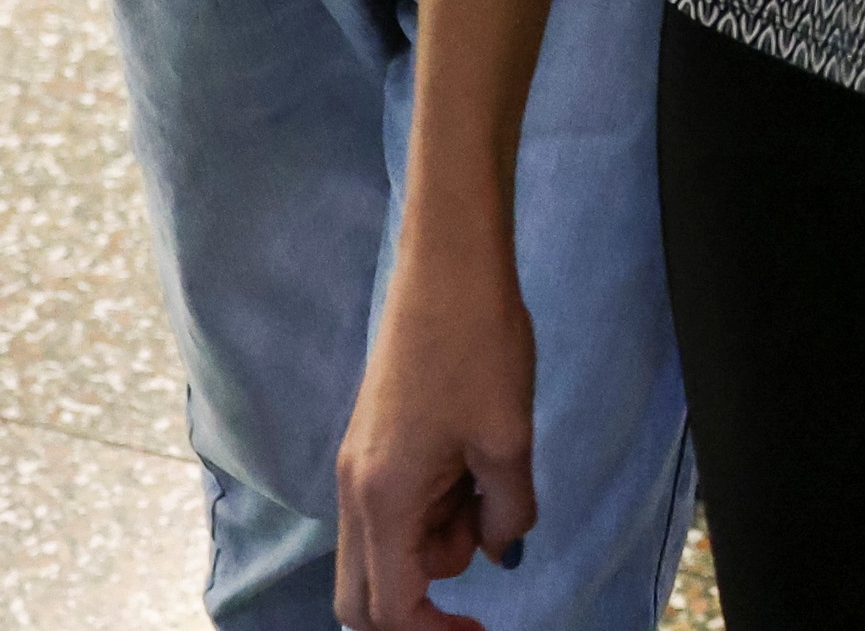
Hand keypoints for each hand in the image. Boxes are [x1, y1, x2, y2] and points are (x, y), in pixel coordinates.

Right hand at [335, 228, 539, 628]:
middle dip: (421, 603)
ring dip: (434, 546)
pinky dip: (430, 511)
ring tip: (487, 478)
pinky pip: (391, 510)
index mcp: (383, 500)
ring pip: (382, 552)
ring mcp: (358, 468)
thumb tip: (500, 553)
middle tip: (481, 563)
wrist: (448, 270)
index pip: (391, 608)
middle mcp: (355, 492)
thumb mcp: (509, 441)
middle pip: (365, 597)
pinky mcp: (371, 446)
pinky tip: (473, 466)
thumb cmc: (478, 347)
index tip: (482, 626)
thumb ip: (507, 515)